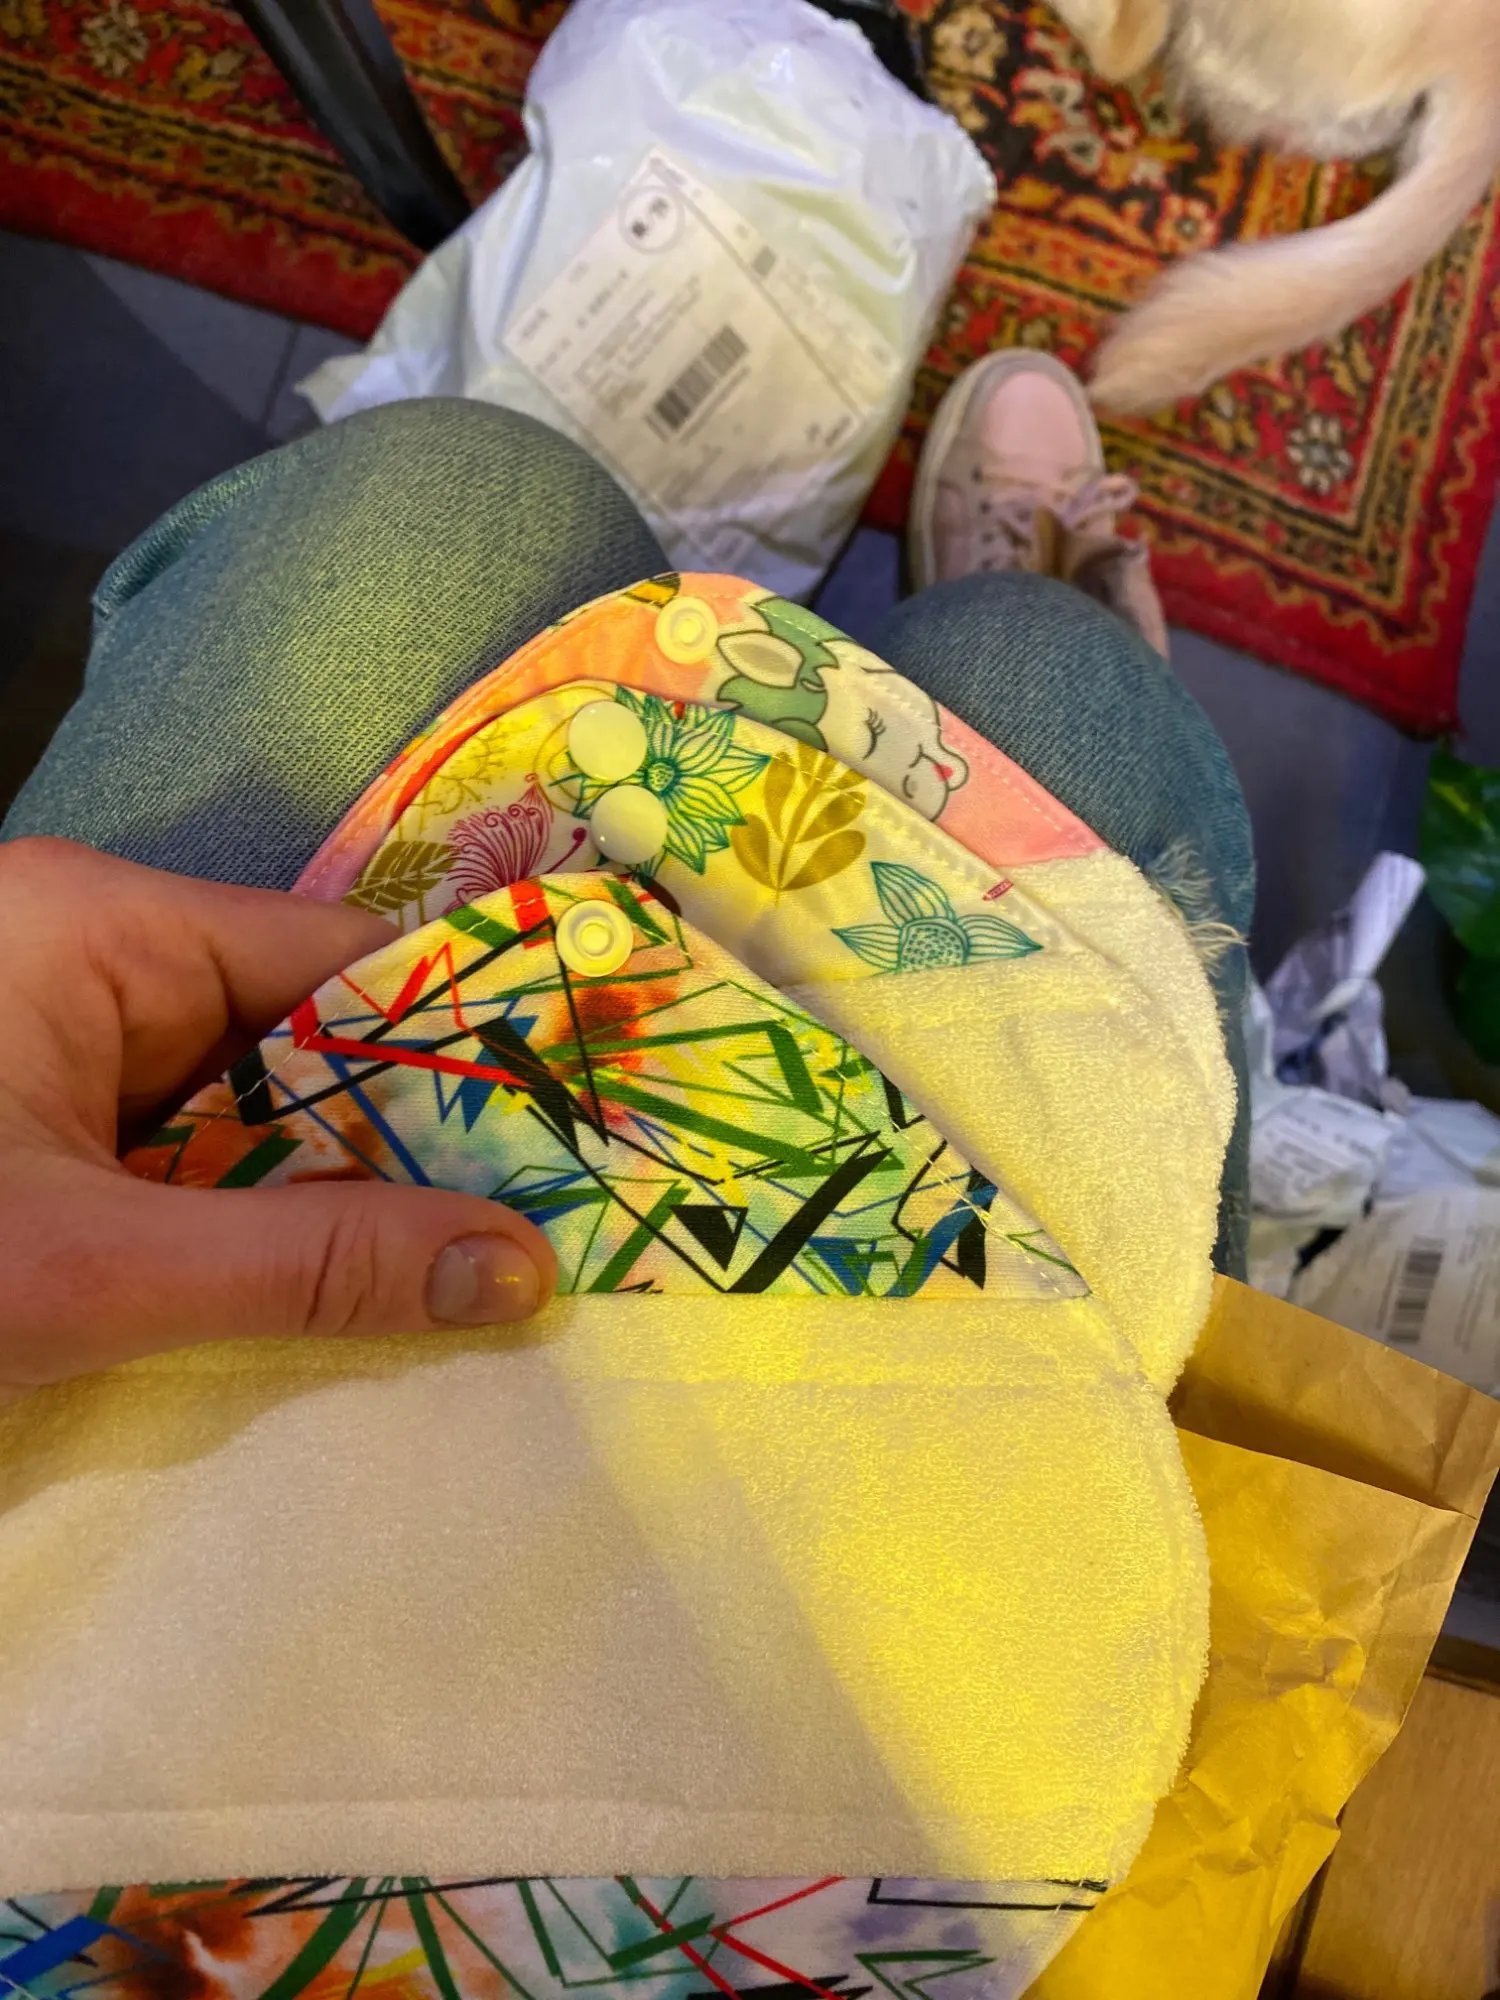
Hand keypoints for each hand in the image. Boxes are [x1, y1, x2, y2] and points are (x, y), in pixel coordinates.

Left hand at [0, 838, 556, 1392]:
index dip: (459, 1048)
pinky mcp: (47, 1118)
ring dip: (328, 1197)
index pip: (340, 960)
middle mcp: (98, 960)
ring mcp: (66, 1041)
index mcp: (106, 928)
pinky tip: (330, 1286)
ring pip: (254, 1110)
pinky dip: (251, 1221)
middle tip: (529, 1231)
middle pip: (307, 1038)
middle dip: (400, 1144)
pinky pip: (192, 1155)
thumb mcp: (98, 1268)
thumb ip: (308, 1266)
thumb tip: (517, 1269)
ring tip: (457, 1272)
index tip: (562, 1139)